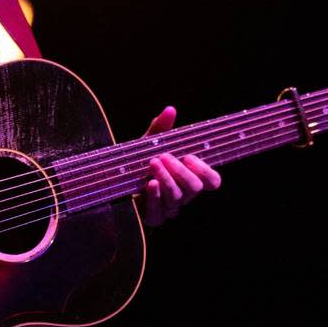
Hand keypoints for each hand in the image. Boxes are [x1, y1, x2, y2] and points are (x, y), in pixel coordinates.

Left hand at [139, 105, 221, 226]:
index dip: (206, 170)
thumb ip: (161, 129)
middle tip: (164, 156)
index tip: (189, 156)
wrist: (114, 180)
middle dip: (180, 171)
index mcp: (189, 177)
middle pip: (194, 188)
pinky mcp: (152, 217)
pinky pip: (158, 214)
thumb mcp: (149, 143)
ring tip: (152, 163)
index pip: (213, 181)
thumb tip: (170, 109)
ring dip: (166, 179)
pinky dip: (154, 198)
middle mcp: (183, 195)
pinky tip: (149, 184)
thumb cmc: (139, 161)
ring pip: (177, 199)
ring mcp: (169, 208)